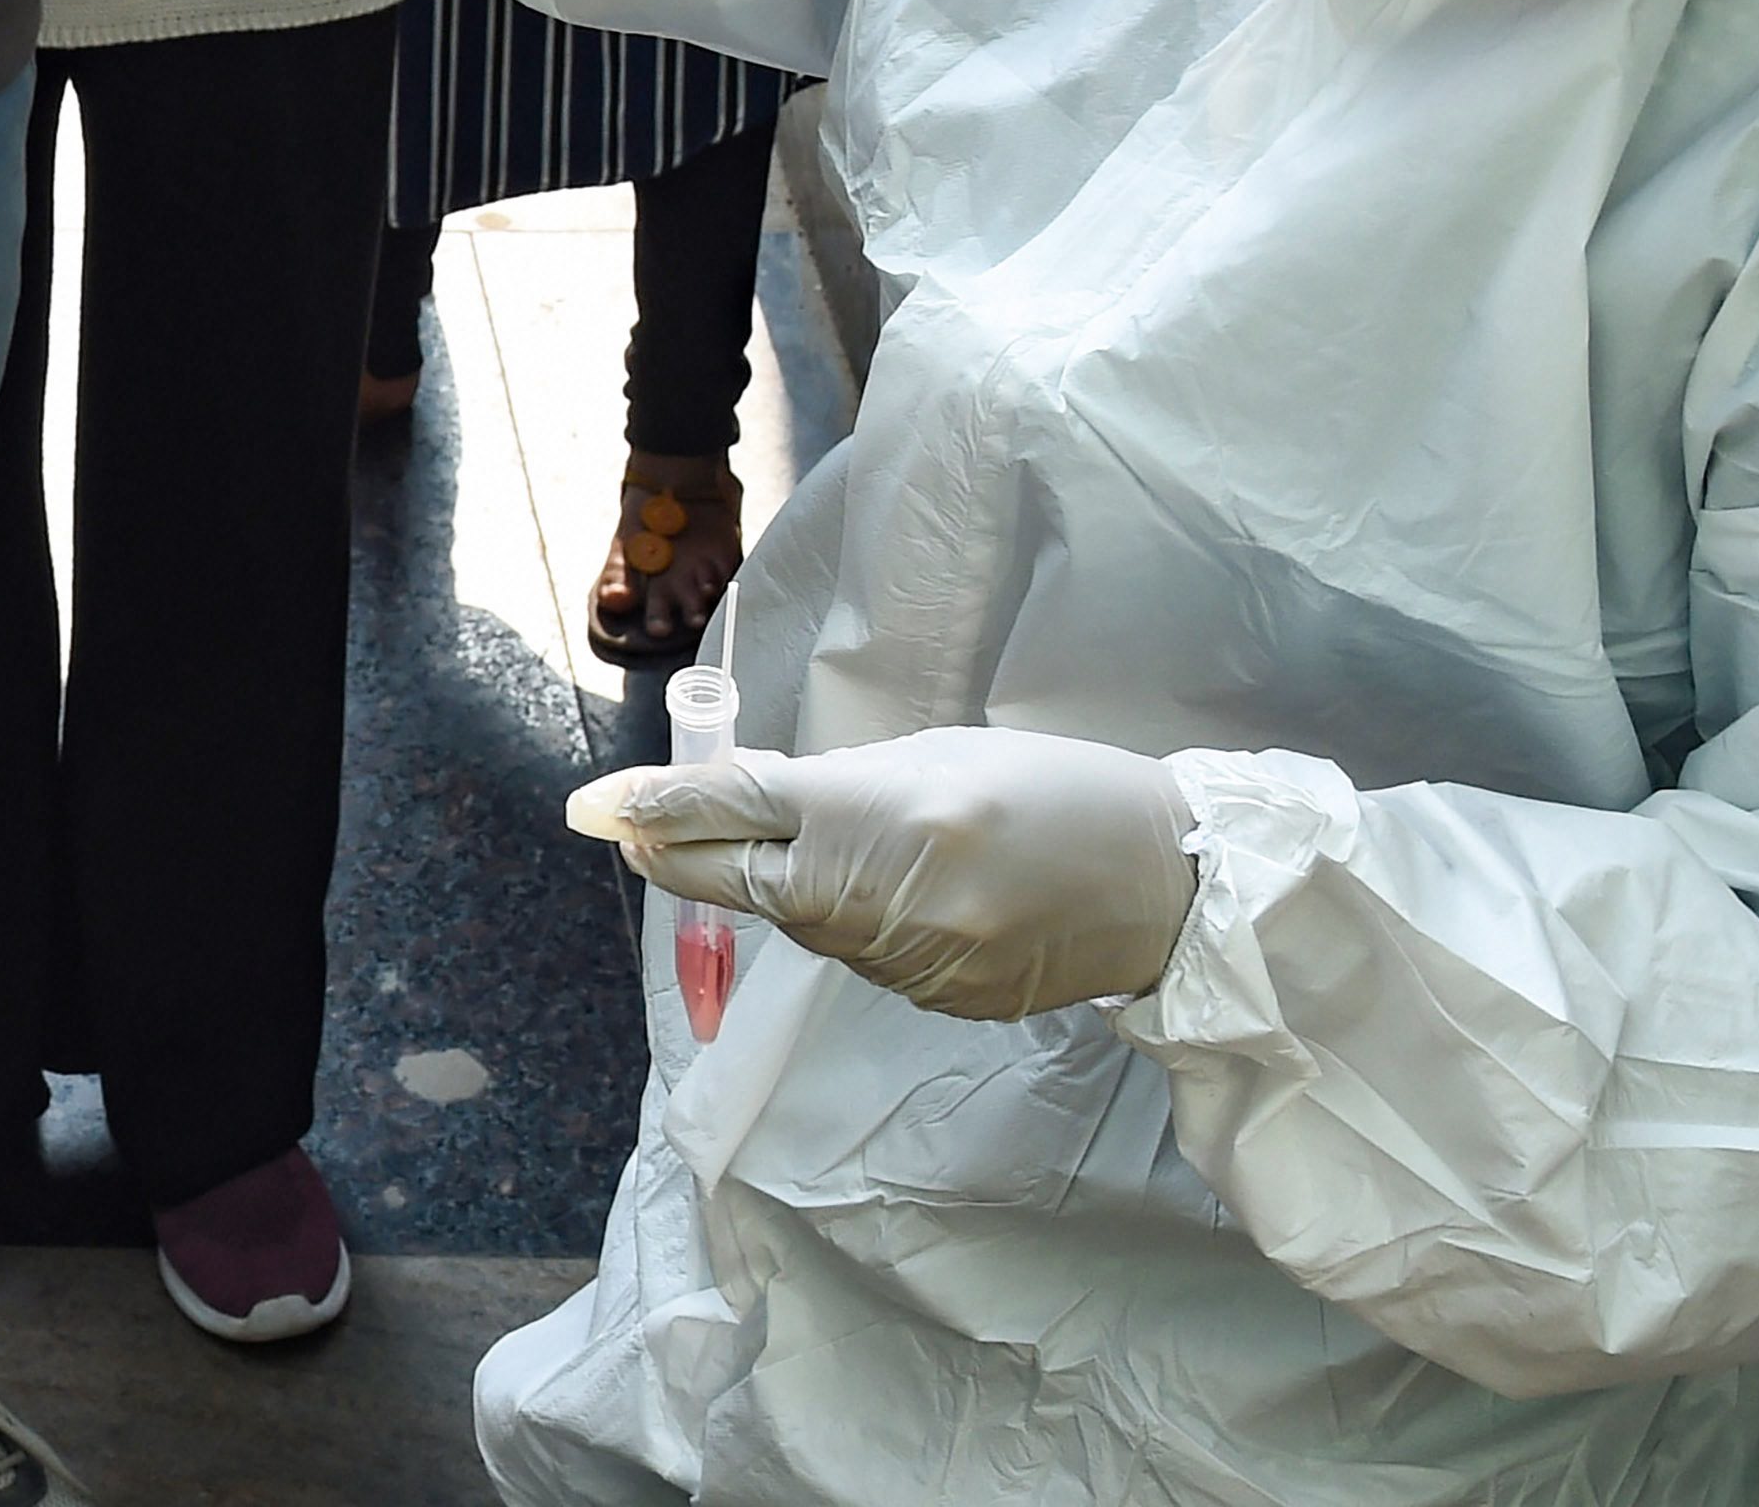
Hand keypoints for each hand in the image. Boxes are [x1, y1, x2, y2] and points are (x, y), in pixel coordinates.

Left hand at [566, 725, 1198, 1022]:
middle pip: (741, 883)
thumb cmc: (1055, 788)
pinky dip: (855, 922)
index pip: (734, 809)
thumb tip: (745, 796)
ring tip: (841, 842)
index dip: (657, 806)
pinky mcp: (934, 1003)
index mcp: (874, 813)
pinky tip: (904, 892)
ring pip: (801, 922)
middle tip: (636, 829)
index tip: (595, 806)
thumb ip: (834, 783)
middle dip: (681, 854)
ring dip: (788, 885)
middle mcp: (877, 897)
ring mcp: (906, 963)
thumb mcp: (937, 754)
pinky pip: (860, 957)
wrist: (1163, 884)